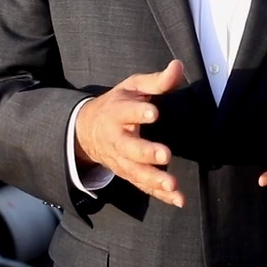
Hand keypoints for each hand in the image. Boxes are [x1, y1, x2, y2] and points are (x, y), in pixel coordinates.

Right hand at [73, 59, 185, 206]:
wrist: (87, 130)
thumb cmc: (117, 104)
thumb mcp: (133, 87)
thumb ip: (157, 81)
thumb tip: (179, 66)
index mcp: (117, 112)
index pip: (126, 111)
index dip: (138, 112)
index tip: (153, 112)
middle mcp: (117, 138)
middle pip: (129, 148)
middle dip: (146, 152)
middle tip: (165, 154)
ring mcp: (121, 159)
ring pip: (135, 172)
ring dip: (153, 179)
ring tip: (172, 184)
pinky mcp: (128, 173)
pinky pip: (143, 186)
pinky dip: (160, 195)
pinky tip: (178, 199)